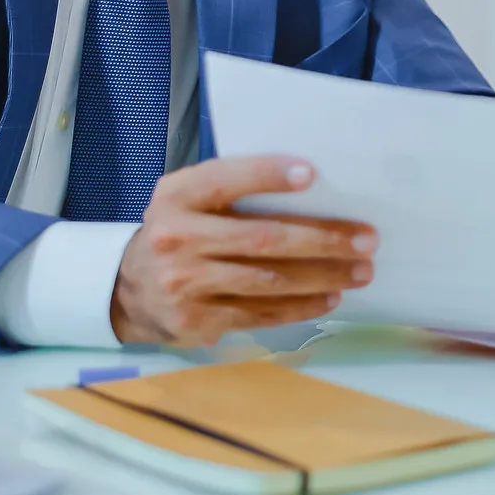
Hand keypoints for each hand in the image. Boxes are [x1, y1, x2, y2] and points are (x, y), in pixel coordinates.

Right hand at [110, 156, 376, 345]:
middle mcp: (176, 238)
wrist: (127, 290)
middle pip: (262, 238)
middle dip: (322, 239)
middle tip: (367, 240)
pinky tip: (330, 298)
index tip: (311, 174)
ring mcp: (184, 283)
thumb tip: (312, 186)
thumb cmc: (180, 232)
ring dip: (323, 277)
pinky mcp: (196, 320)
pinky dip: (301, 306)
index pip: (226, 180)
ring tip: (360, 271)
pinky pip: (260, 313)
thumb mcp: (189, 199)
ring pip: (268, 280)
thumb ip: (233, 190)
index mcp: (178, 196)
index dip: (267, 176)